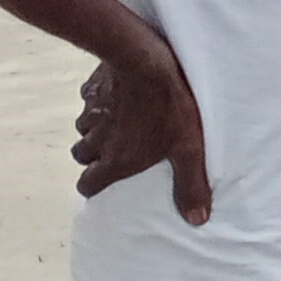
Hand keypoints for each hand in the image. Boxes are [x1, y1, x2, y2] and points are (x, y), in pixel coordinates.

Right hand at [72, 45, 210, 222]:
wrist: (145, 60)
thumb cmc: (170, 108)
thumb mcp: (188, 149)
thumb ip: (189, 184)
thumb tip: (196, 220)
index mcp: (115, 160)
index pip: (88, 185)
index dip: (95, 185)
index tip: (107, 181)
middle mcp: (96, 140)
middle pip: (83, 157)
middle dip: (95, 157)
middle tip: (119, 150)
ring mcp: (90, 113)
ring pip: (84, 129)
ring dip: (98, 130)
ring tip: (123, 122)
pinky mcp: (91, 89)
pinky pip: (89, 101)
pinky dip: (99, 103)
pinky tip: (120, 96)